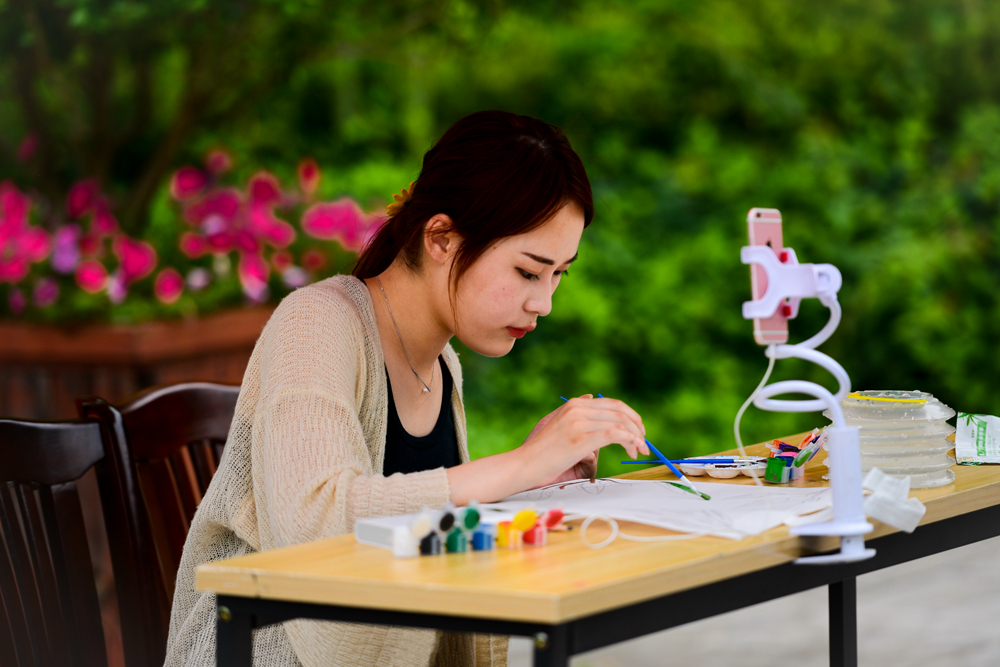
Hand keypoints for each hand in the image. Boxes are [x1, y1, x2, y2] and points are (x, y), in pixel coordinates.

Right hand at [515, 394, 647, 489]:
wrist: (524, 464)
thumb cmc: (542, 452)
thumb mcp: (557, 424)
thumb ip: (576, 412)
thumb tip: (590, 397)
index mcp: (575, 404)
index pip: (613, 404)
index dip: (631, 417)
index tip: (639, 433)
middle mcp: (578, 408)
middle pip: (620, 411)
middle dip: (637, 427)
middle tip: (644, 444)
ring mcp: (579, 421)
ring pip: (620, 422)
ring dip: (636, 437)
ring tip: (638, 451)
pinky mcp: (581, 438)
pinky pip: (614, 434)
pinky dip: (629, 441)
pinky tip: (632, 450)